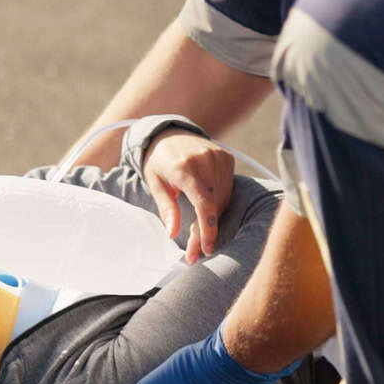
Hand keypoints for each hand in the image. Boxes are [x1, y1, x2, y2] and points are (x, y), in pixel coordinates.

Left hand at [142, 130, 235, 261]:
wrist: (168, 133)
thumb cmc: (159, 162)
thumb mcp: (155, 184)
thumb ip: (167, 208)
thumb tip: (173, 233)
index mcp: (183, 168)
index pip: (203, 203)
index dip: (207, 229)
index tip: (206, 249)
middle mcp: (204, 160)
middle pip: (214, 205)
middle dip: (206, 231)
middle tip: (196, 250)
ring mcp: (218, 156)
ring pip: (223, 199)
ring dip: (213, 219)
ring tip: (200, 231)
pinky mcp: (227, 157)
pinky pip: (228, 188)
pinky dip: (220, 203)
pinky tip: (208, 211)